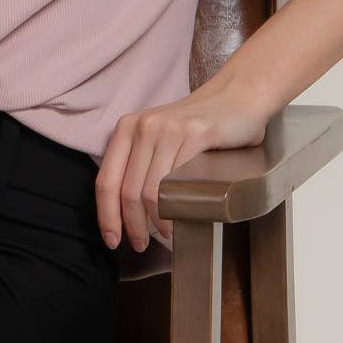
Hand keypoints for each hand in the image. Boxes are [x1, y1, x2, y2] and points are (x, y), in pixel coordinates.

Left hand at [95, 83, 269, 250]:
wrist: (237, 98)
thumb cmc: (199, 126)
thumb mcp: (159, 138)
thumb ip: (141, 163)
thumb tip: (127, 211)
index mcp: (127, 128)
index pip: (105, 180)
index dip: (105, 215)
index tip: (111, 239)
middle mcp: (142, 127)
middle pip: (125, 190)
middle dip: (130, 225)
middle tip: (139, 245)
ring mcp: (167, 130)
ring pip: (149, 190)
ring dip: (153, 222)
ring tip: (162, 236)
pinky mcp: (194, 135)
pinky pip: (175, 181)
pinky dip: (174, 209)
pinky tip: (179, 220)